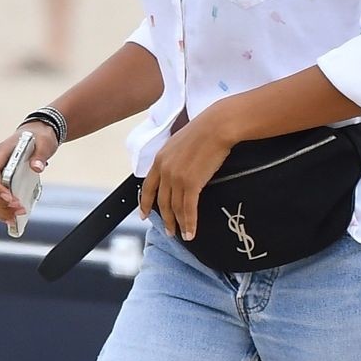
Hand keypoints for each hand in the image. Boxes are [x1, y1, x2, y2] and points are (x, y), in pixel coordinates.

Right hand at [0, 122, 58, 225]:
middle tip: (16, 212)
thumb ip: (40, 154)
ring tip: (14, 218)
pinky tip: (12, 217)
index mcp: (2, 152)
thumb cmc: (39, 137)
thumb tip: (36, 168)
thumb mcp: (44, 142)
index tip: (10, 198)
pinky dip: (1, 209)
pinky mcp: (0, 181)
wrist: (37, 133)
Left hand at [138, 107, 233, 240]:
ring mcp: (177, 178)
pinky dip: (189, 223)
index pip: (148, 186)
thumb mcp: (180, 142)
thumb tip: (179, 168)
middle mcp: (165, 170)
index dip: (145, 203)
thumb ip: (175, 157)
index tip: (143, 214)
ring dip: (178, 224)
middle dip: (165, 219)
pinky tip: (191, 232)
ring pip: (174, 208)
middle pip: (161, 201)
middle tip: (169, 231)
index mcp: (160, 159)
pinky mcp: (191, 183)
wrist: (217, 126)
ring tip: (183, 234)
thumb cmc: (205, 130)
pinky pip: (188, 209)